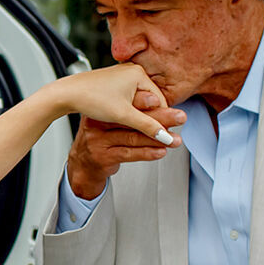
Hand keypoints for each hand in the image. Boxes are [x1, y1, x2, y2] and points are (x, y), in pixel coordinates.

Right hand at [54, 65, 184, 199]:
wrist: (83, 162)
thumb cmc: (103, 137)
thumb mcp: (111, 119)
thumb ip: (130, 110)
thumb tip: (161, 102)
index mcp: (102, 108)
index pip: (126, 102)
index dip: (146, 102)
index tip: (164, 102)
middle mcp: (97, 122)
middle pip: (132, 119)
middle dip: (160, 118)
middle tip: (180, 117)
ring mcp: (98, 140)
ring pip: (132, 137)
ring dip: (157, 139)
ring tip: (175, 140)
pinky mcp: (103, 157)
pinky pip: (128, 154)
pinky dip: (147, 153)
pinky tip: (161, 151)